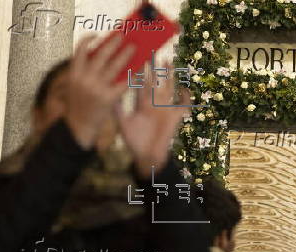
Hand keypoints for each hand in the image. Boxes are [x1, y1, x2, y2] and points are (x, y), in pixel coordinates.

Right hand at [65, 35, 134, 148]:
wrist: (79, 128)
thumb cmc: (79, 106)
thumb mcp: (75, 87)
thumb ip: (84, 72)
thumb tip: (100, 55)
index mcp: (74, 74)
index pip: (80, 50)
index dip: (88, 40)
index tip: (98, 34)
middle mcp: (84, 79)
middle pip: (100, 54)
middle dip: (113, 43)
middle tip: (123, 36)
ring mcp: (96, 88)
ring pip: (114, 66)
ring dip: (125, 55)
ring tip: (134, 48)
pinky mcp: (108, 98)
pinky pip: (123, 82)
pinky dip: (131, 75)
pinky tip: (137, 69)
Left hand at [116, 63, 190, 177]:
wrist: (147, 156)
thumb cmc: (134, 141)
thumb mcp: (123, 125)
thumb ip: (117, 110)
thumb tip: (109, 95)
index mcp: (142, 104)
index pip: (141, 85)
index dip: (140, 72)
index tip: (137, 59)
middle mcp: (154, 104)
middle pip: (156, 82)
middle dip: (155, 68)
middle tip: (153, 52)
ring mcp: (165, 109)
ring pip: (168, 89)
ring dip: (169, 76)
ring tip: (169, 62)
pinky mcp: (174, 118)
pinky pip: (182, 106)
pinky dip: (185, 98)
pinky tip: (185, 88)